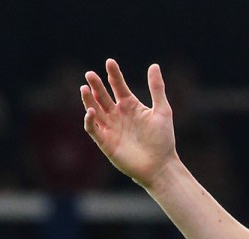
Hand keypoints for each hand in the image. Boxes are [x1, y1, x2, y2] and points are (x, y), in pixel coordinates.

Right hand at [81, 59, 177, 188]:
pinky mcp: (105, 142)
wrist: (161, 165)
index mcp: (131, 106)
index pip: (118, 86)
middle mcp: (118, 115)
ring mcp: (110, 128)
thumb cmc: (163, 140)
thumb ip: (157, 89)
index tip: (110, 62)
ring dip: (88, 99)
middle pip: (103, 96)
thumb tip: (154, 65)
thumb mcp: (162, 111)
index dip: (114, 75)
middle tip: (90, 74)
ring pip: (94, 110)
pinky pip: (93, 129)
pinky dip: (90, 120)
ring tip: (85, 88)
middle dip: (97, 85)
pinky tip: (91, 110)